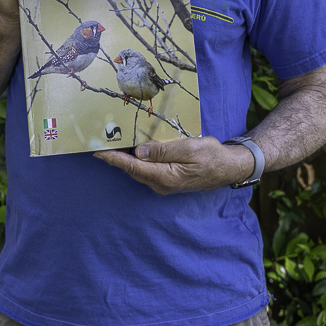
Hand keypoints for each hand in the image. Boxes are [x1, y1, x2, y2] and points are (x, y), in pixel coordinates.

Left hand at [93, 136, 253, 194]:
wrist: (228, 168)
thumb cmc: (211, 156)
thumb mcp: (189, 148)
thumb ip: (163, 150)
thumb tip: (139, 151)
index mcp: (165, 177)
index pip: (133, 167)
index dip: (113, 159)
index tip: (97, 151)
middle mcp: (161, 184)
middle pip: (132, 169)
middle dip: (115, 157)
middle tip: (100, 142)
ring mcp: (163, 184)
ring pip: (139, 170)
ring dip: (125, 158)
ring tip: (112, 143)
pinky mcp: (167, 180)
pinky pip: (147, 170)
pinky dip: (137, 161)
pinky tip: (133, 150)